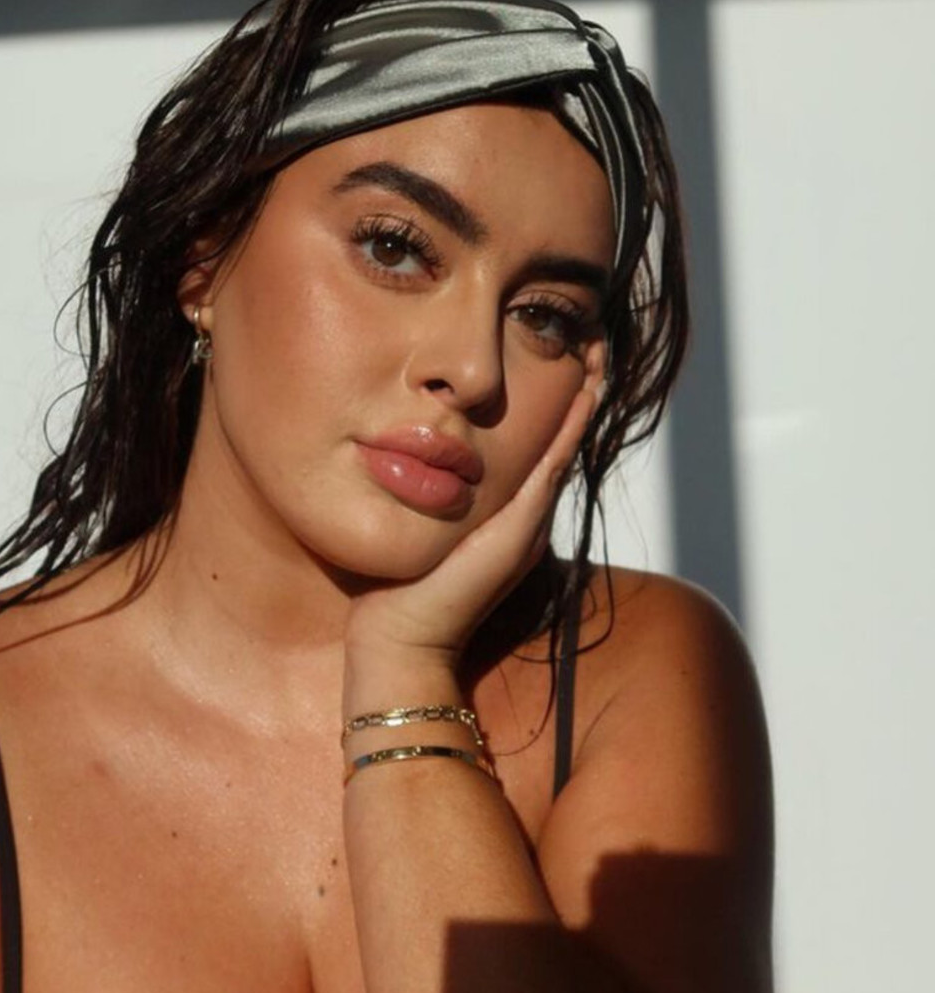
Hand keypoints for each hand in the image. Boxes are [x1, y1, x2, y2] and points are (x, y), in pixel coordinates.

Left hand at [345, 365, 604, 668]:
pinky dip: (568, 435)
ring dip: (582, 409)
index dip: (549, 412)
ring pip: (562, 454)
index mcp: (502, 519)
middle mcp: (522, 522)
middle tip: (591, 351)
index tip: (557, 365)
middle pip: (557, 448)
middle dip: (576, 400)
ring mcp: (526, 528)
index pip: (532, 454)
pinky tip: (581, 400)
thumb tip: (405, 456)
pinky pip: (550, 473)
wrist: (400, 642)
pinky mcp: (518, 535)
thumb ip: (426, 498)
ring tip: (597, 364)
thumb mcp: (416, 527)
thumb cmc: (396, 591)